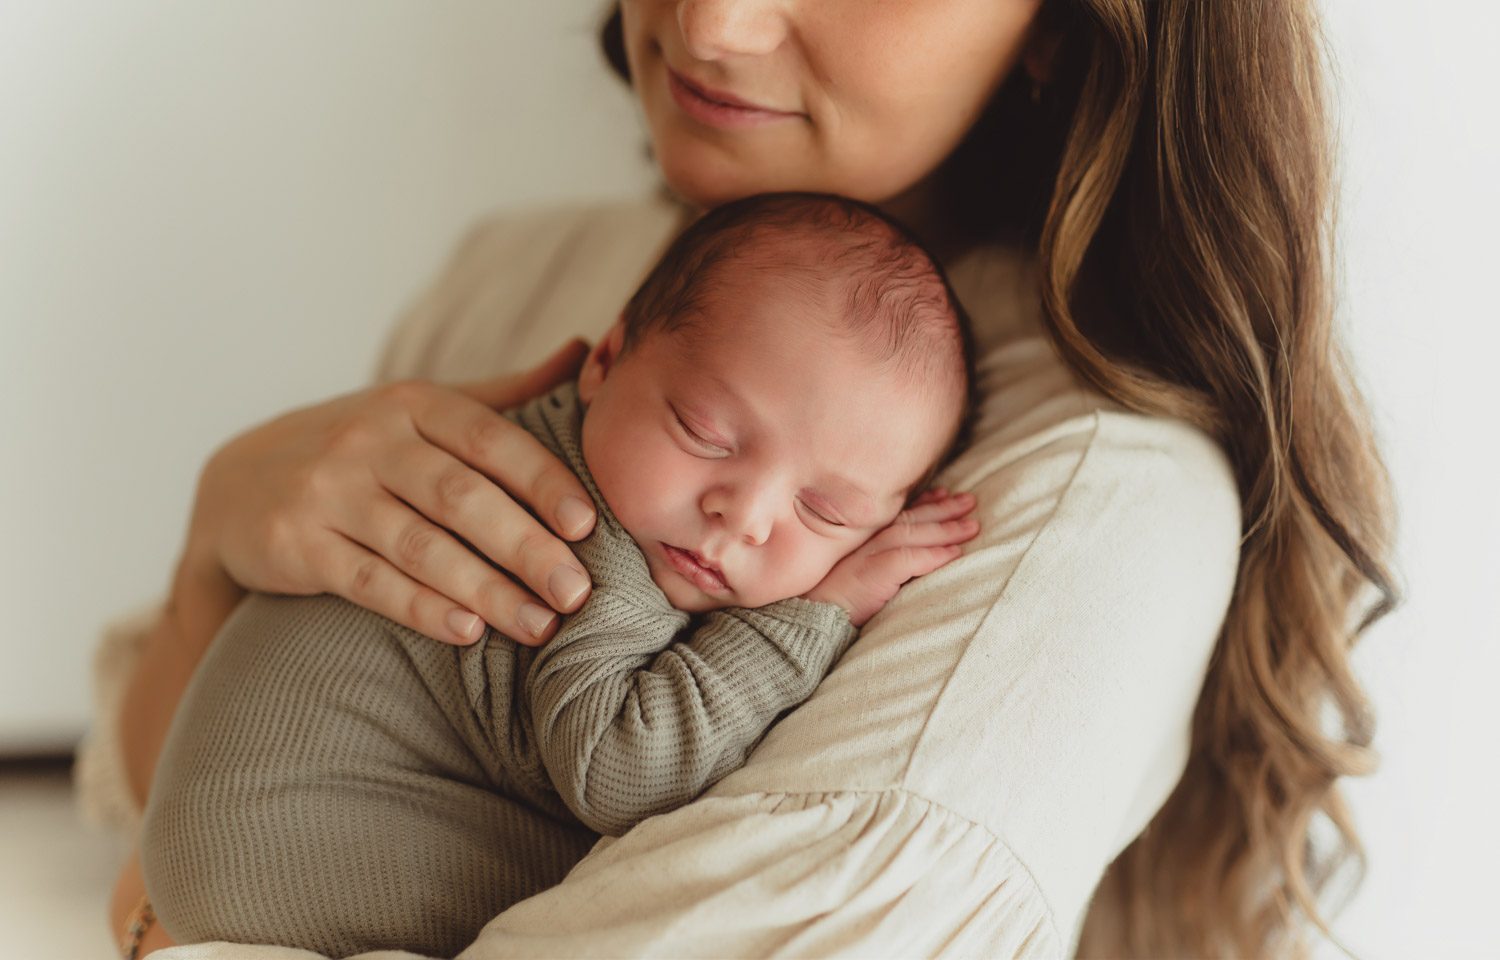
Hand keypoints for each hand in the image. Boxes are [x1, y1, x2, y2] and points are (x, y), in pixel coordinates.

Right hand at [185, 339, 598, 645]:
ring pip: (420, 546)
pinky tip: (469, 632)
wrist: (235, 484)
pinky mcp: (297, 546)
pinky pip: (370, 581)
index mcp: (412, 403)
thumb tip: (583, 351)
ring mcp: (328, 493)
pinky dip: (422, 608)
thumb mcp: (419, 410)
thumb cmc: (359, 449)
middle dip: (525, 547)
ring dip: (486, 589)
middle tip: (575, 592)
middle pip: (460, 497)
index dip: (541, 480)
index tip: (586, 525)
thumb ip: (502, 394)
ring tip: (539, 624)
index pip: (488, 438)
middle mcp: (369, 440)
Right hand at [802, 488, 978, 626]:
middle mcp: (866, 540)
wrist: (807, 619)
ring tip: (972, 526)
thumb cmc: (828, 603)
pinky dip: (935, 555)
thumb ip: (874, 561)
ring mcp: (869, 553)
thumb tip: (902, 562)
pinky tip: (955, 553)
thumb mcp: (852, 574)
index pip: (897, 514)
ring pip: (915, 533)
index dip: (923, 502)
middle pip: (911, 517)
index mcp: (861, 538)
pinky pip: (912, 559)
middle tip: (969, 500)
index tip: (943, 494)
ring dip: (947, 529)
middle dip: (943, 508)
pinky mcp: (875, 571)